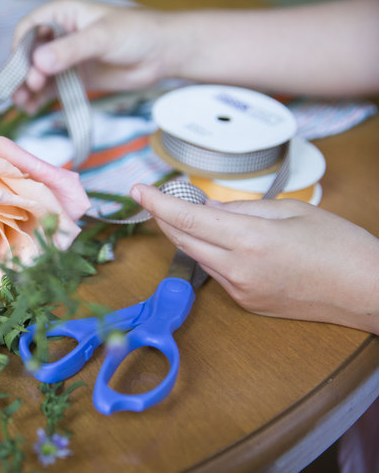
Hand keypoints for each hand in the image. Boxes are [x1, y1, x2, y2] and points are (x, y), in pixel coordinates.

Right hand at [11, 0, 172, 111]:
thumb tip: (38, 63)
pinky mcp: (74, 78)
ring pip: (37, 73)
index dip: (20, 48)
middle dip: (23, 72)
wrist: (163, 53)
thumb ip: (70, 50)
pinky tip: (33, 108)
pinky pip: (50, 88)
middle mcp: (59, 35)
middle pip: (29, 54)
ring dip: (27, 88)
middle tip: (26, 89)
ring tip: (23, 104)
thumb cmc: (136, 33)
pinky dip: (40, 98)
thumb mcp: (102, 38)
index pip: (29, 29)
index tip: (22, 68)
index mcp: (62, 14)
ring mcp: (66, 58)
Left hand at [130, 184, 378, 333]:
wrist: (369, 291)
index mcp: (250, 240)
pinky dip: (208, 252)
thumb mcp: (290, 211)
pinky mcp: (246, 302)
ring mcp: (240, 290)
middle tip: (157, 196)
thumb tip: (206, 208)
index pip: (187, 218)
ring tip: (192, 212)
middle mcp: (237, 269)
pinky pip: (215, 272)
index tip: (137, 189)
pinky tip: (220, 239)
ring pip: (196, 256)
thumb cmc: (340, 246)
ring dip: (186, 234)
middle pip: (182, 239)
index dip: (157, 202)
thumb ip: (241, 209)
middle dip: (164, 215)